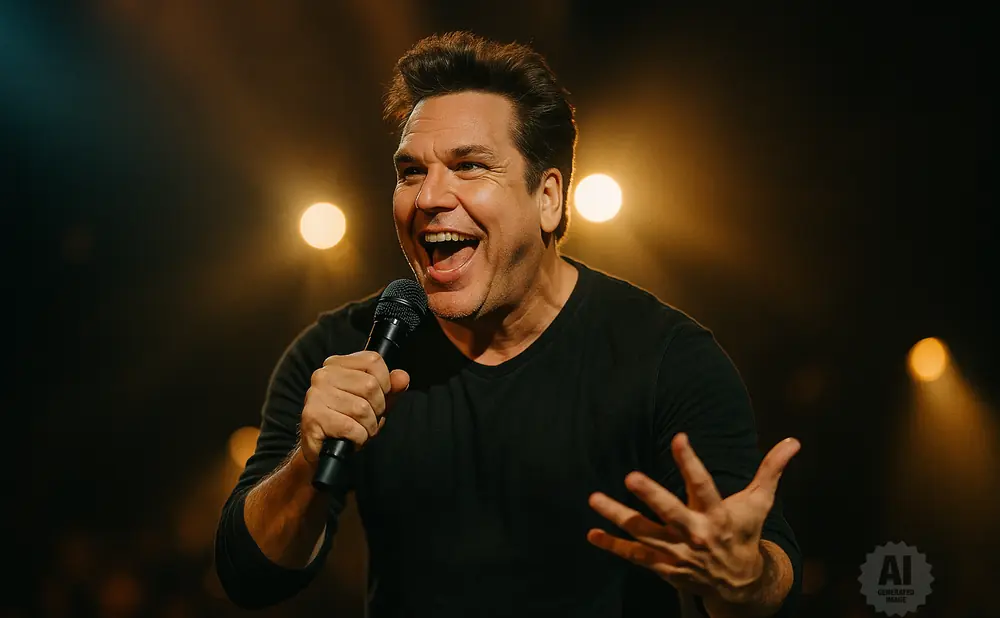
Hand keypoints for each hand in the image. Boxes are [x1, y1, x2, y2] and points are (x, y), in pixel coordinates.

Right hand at [298, 351, 409, 464]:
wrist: (323, 450)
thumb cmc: (348, 421)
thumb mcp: (374, 402)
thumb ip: (391, 389)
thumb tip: (403, 377)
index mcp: (336, 364)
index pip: (373, 361)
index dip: (385, 383)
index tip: (380, 397)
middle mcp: (323, 375)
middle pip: (370, 385)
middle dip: (378, 409)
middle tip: (369, 419)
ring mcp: (315, 395)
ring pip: (361, 409)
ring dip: (368, 426)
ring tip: (361, 430)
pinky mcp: (312, 417)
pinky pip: (350, 427)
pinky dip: (358, 438)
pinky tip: (352, 439)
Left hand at [587, 433, 799, 606]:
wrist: (740, 585)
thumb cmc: (745, 533)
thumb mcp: (759, 503)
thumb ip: (771, 471)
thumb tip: (793, 442)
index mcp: (718, 515)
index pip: (704, 485)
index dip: (691, 462)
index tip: (679, 438)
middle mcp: (696, 534)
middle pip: (671, 513)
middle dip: (651, 496)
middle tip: (631, 476)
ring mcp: (678, 553)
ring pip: (644, 533)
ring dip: (618, 517)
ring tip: (594, 499)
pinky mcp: (665, 567)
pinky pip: (635, 556)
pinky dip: (613, 546)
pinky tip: (592, 533)